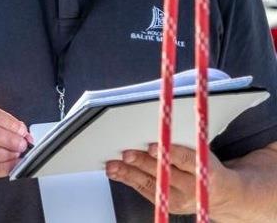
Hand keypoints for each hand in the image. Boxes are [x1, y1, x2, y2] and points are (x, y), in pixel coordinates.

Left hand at [105, 143, 238, 214]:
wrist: (220, 194)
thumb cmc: (204, 165)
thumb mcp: (202, 151)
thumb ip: (181, 142)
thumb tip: (156, 127)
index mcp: (203, 169)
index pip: (185, 160)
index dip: (168, 153)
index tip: (151, 146)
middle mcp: (192, 187)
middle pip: (164, 174)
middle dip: (142, 163)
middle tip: (126, 154)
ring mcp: (179, 199)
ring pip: (150, 184)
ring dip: (128, 174)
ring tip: (112, 165)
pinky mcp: (167, 205)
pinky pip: (144, 191)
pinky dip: (128, 180)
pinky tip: (115, 173)